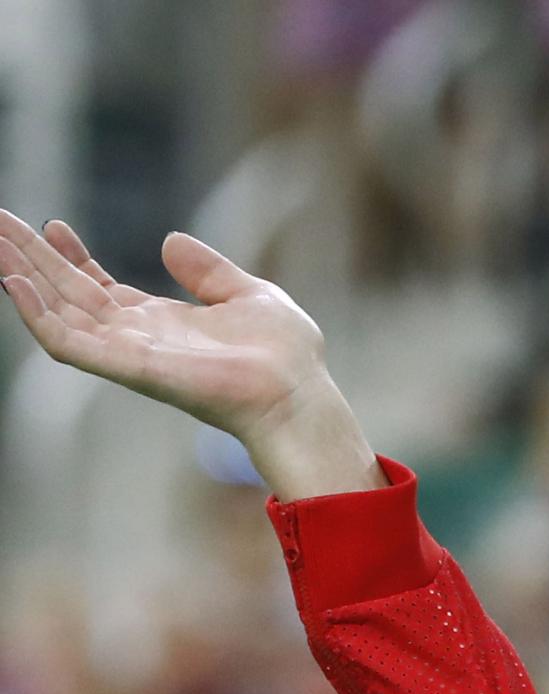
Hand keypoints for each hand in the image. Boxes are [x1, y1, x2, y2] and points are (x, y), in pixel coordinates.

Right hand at [0, 211, 379, 497]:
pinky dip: (38, 315)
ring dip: (21, 277)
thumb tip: (170, 241)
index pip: (99, 287)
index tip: (53, 223)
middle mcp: (137, 338)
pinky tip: (13, 282)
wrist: (298, 394)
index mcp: (161, 321)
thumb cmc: (286, 356)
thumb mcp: (248, 293)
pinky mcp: (129, 368)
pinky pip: (68, 343)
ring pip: (57, 313)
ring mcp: (129, 354)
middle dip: (30, 258)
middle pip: (67, 293)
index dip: (73, 256)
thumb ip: (207, 270)